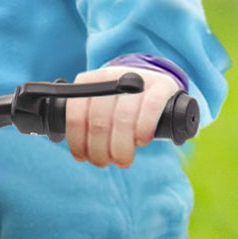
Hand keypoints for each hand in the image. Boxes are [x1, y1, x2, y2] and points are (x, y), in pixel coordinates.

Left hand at [64, 66, 178, 168]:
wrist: (153, 85)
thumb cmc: (120, 104)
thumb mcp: (98, 106)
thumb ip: (85, 122)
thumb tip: (80, 154)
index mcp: (89, 82)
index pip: (76, 115)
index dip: (78, 142)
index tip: (83, 157)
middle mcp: (111, 76)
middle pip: (99, 122)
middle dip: (99, 151)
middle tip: (104, 162)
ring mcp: (137, 78)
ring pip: (123, 119)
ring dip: (120, 148)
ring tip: (122, 160)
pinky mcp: (161, 85)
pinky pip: (150, 110)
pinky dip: (143, 131)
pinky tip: (141, 142)